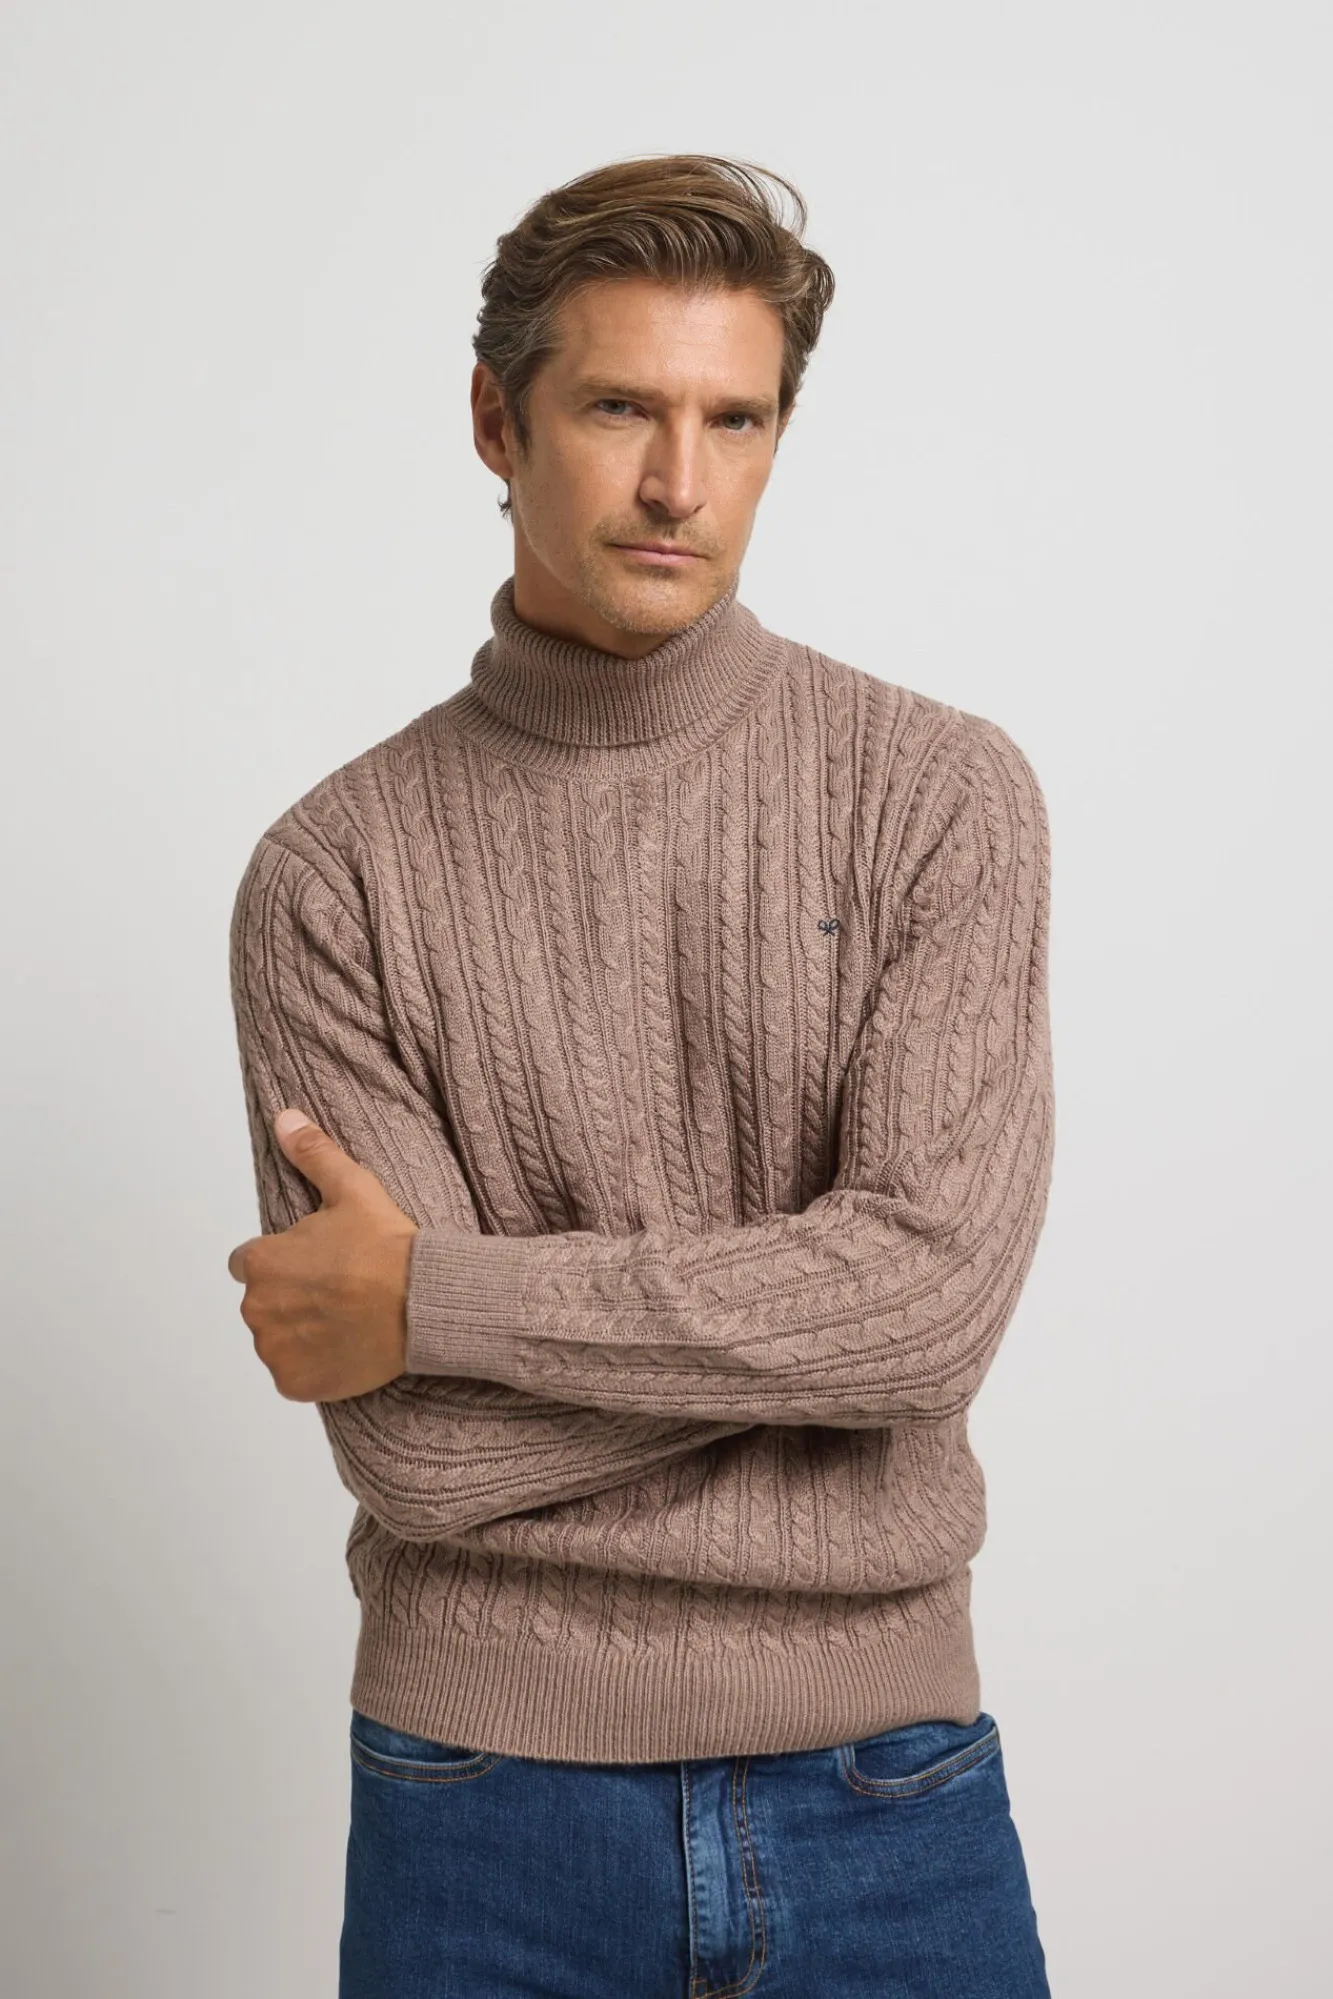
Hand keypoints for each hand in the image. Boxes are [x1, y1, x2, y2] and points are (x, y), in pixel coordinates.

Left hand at [228, 1108, 419, 1401]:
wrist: (423, 1303)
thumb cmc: (387, 1246)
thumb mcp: (353, 1188)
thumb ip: (312, 1154)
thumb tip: (284, 1119)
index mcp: (261, 1262)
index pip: (248, 1263)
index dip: (282, 1261)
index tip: (315, 1264)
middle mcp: (256, 1309)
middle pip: (264, 1302)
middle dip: (291, 1297)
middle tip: (338, 1290)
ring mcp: (274, 1350)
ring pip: (278, 1339)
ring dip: (300, 1332)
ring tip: (346, 1320)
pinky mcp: (294, 1384)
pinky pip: (293, 1375)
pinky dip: (312, 1367)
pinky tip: (344, 1349)